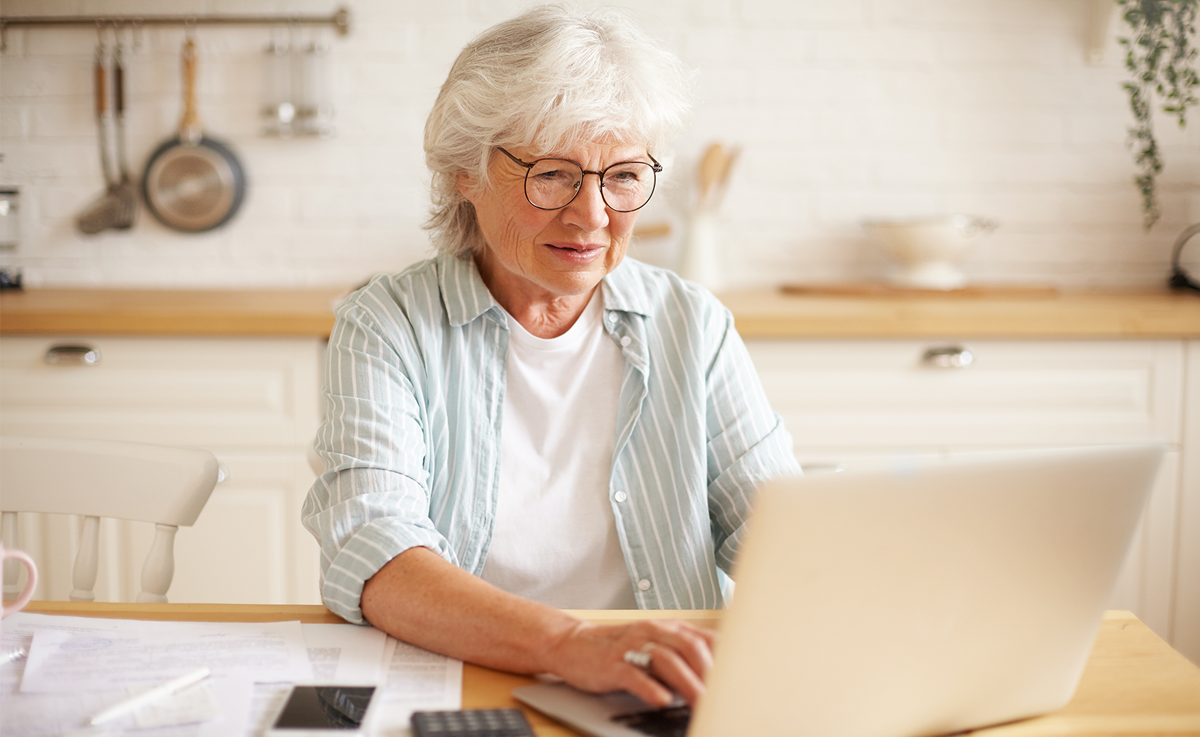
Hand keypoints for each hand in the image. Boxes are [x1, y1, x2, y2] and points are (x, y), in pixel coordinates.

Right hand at [542, 619, 716, 707]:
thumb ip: (682, 656)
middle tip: (723, 697)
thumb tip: (715, 679)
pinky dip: (650, 688)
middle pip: (690, 647)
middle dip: (710, 673)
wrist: (573, 643)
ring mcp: (631, 647)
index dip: (725, 659)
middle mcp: (652, 632)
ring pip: (666, 660)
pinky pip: (634, 675)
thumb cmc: (619, 649)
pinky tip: (662, 700)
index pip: (705, 638)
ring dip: (687, 683)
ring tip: (700, 703)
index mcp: (667, 628)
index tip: (738, 681)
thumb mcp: (654, 645)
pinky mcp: (612, 663)